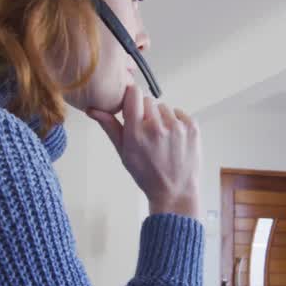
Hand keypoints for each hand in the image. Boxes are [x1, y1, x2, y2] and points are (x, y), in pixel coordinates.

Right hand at [89, 84, 200, 217]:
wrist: (175, 191)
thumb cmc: (147, 174)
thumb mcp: (124, 152)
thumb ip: (110, 127)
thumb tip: (93, 109)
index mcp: (136, 132)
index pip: (133, 93)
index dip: (132, 97)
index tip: (131, 105)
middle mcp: (157, 127)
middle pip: (148, 101)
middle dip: (146, 113)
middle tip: (147, 133)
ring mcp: (177, 127)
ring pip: (164, 107)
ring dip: (162, 118)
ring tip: (162, 139)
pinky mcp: (192, 128)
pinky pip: (179, 113)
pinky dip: (176, 122)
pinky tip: (173, 139)